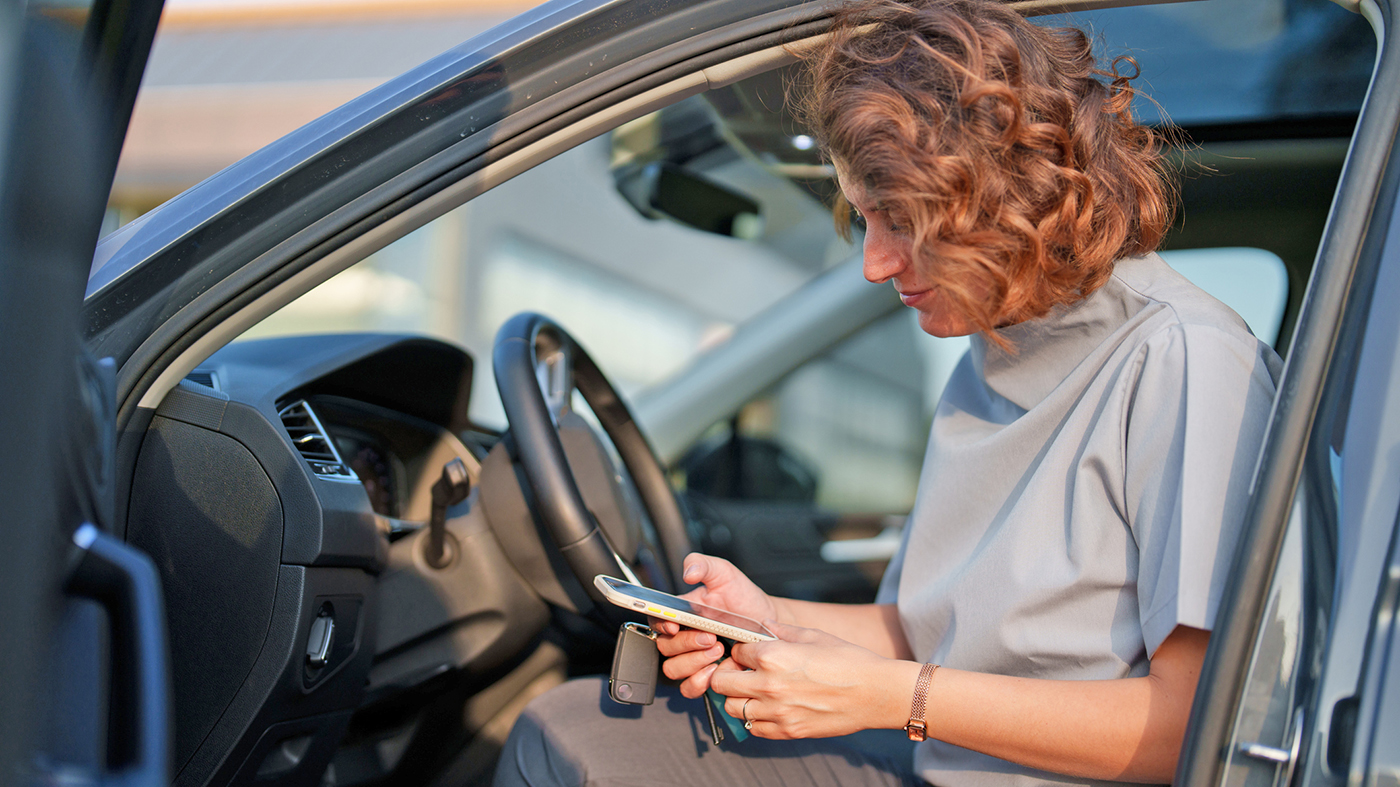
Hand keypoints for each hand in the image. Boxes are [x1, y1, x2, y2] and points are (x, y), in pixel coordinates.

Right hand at [652, 553, 780, 696]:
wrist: (765, 621)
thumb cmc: (742, 598)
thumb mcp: (724, 573)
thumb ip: (703, 565)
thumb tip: (688, 572)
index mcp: (680, 612)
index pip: (655, 620)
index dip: (659, 625)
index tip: (674, 625)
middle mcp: (682, 636)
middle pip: (664, 647)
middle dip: (686, 644)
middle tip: (710, 637)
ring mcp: (692, 657)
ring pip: (673, 669)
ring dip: (692, 663)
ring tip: (717, 652)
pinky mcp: (704, 674)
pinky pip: (688, 687)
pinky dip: (697, 682)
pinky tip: (714, 671)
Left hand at [708, 621, 914, 738]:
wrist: (875, 692)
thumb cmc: (848, 660)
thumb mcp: (813, 635)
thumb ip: (780, 630)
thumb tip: (761, 625)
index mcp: (772, 656)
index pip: (735, 651)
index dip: (740, 650)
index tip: (748, 652)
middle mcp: (768, 685)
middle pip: (722, 682)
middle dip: (727, 673)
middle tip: (742, 671)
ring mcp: (776, 712)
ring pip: (732, 708)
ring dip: (737, 697)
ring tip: (754, 690)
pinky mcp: (787, 731)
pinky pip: (753, 728)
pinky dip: (754, 719)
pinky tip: (768, 707)